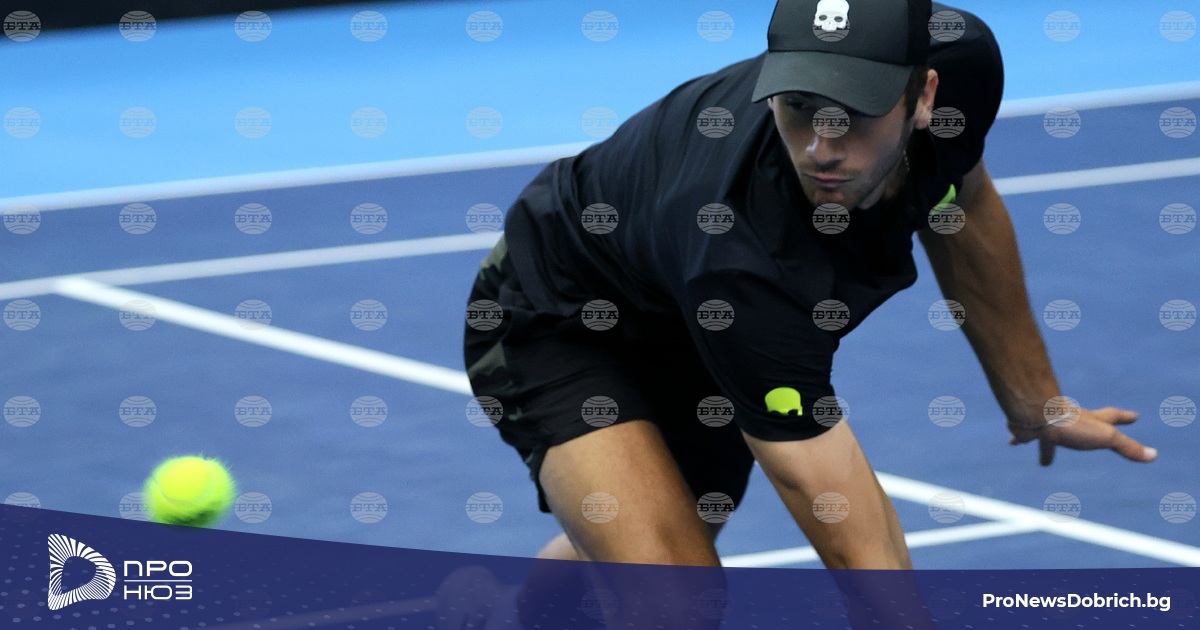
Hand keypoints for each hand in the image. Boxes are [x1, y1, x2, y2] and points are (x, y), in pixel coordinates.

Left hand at [1008, 407, 1157, 465]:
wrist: (1035, 414)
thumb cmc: (1071, 425)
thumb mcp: (1106, 437)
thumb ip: (1127, 447)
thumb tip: (1153, 456)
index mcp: (1091, 420)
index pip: (1113, 417)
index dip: (1125, 418)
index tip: (1135, 416)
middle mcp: (1070, 419)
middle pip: (1082, 422)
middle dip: (1088, 426)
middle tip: (1089, 429)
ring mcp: (1049, 423)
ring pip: (1051, 431)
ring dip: (1050, 441)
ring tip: (1044, 456)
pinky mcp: (1030, 428)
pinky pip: (1024, 434)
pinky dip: (1020, 438)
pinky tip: (1012, 442)